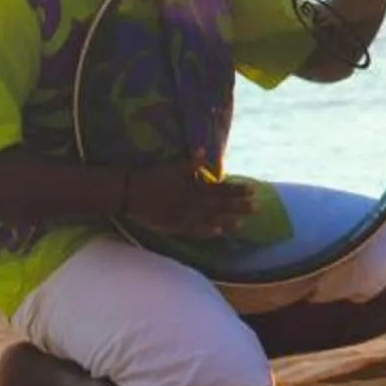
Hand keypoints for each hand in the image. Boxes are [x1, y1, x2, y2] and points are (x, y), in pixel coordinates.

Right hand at [122, 158, 254, 237]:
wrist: (128, 191)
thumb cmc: (152, 177)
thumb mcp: (172, 166)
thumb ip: (190, 162)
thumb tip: (205, 152)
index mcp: (192, 185)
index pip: (219, 187)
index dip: (236, 189)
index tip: (253, 189)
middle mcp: (190, 199)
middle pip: (218, 203)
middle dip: (238, 206)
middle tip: (258, 208)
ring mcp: (182, 213)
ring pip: (208, 217)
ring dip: (226, 220)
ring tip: (243, 223)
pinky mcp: (172, 224)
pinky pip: (191, 229)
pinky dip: (205, 230)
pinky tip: (218, 233)